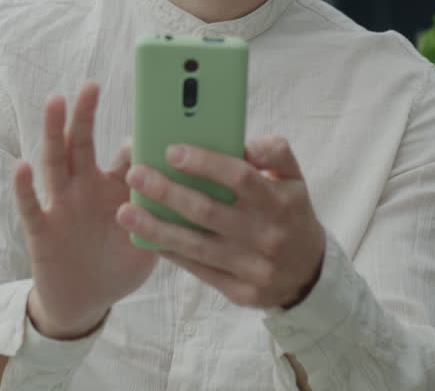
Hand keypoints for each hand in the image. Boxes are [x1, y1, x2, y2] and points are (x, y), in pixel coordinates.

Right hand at [13, 82, 156, 338]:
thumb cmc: (120, 262)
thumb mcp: (149, 238)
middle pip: (82, 143)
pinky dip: (25, 187)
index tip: (151, 117)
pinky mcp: (41, 230)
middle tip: (91, 85)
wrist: (86, 300)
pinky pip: (31, 206)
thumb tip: (202, 194)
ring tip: (55, 101)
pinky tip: (22, 166)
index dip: (137, 140)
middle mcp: (84, 187)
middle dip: (85, 113)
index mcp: (114, 185)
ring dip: (53, 132)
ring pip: (55, 162)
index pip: (124, 153)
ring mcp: (60, 205)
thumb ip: (166, 215)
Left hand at [116, 135, 325, 308]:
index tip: (171, 151)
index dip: (205, 163)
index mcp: (281, 201)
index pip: (239, 177)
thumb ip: (275, 152)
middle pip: (208, 211)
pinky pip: (198, 269)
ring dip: (157, 227)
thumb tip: (245, 142)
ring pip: (196, 245)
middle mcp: (267, 235)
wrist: (308, 274)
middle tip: (135, 174)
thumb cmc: (290, 213)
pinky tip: (146, 235)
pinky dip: (170, 251)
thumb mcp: (294, 178)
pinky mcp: (240, 292)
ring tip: (126, 211)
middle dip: (167, 192)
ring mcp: (254, 267)